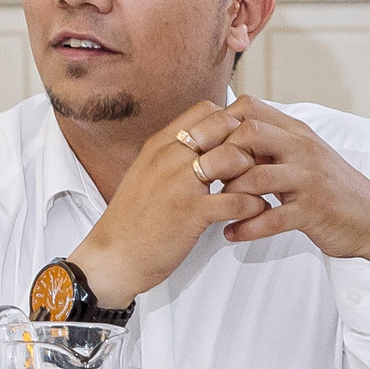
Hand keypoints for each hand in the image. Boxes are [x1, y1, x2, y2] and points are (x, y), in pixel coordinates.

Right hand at [67, 100, 268, 303]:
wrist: (112, 257)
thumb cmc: (132, 221)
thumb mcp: (146, 175)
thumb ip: (171, 157)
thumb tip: (199, 147)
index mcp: (159, 146)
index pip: (205, 111)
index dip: (230, 121)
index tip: (239, 141)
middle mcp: (169, 157)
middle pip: (225, 126)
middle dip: (248, 141)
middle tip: (257, 161)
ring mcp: (180, 184)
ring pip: (235, 157)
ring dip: (254, 171)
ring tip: (258, 186)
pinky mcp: (191, 213)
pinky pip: (237, 200)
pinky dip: (255, 206)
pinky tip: (255, 211)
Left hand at [180, 97, 369, 261]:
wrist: (369, 219)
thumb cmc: (325, 188)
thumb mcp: (298, 157)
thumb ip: (267, 144)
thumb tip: (222, 135)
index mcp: (295, 132)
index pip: (250, 108)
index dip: (218, 122)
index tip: (194, 143)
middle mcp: (303, 148)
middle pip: (250, 133)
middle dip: (218, 154)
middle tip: (198, 175)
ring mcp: (310, 178)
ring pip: (257, 176)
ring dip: (229, 193)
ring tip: (213, 207)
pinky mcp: (314, 210)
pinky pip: (272, 218)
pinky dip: (247, 228)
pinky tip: (230, 234)